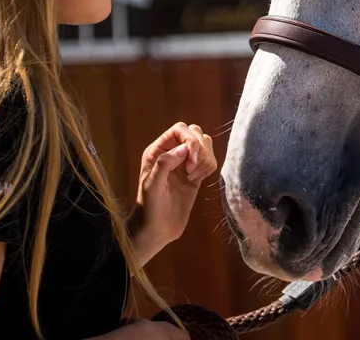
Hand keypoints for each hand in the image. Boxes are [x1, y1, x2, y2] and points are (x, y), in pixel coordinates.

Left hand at [127, 122, 216, 265]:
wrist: (156, 230)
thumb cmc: (149, 209)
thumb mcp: (152, 186)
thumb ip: (165, 164)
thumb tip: (184, 148)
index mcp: (158, 150)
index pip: (180, 129)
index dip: (190, 140)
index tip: (190, 161)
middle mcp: (172, 153)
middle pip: (195, 133)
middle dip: (200, 149)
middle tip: (192, 171)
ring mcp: (185, 163)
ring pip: (205, 145)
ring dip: (205, 158)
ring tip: (194, 176)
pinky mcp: (195, 174)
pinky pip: (210, 160)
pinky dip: (209, 166)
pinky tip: (198, 179)